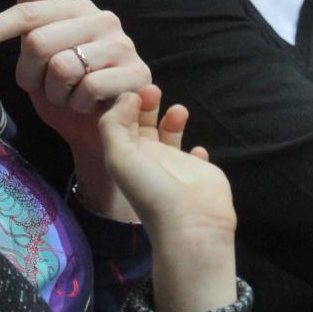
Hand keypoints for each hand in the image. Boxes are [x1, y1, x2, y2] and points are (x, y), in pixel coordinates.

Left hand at [0, 0, 150, 217]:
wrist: (100, 128)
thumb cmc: (68, 87)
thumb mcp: (40, 50)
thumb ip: (31, 9)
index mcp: (77, 8)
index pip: (28, 13)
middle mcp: (103, 19)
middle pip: (39, 42)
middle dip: (31, 75)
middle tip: (43, 87)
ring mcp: (122, 45)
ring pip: (62, 67)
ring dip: (56, 93)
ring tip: (67, 96)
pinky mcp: (137, 74)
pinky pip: (87, 88)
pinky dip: (78, 104)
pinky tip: (87, 105)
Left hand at [100, 87, 237, 311]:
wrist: (190, 223)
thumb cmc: (151, 188)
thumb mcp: (118, 154)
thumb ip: (114, 123)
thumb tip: (127, 97)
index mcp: (126, 155)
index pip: (121, 122)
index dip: (125, 103)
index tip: (134, 88)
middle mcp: (148, 159)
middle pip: (145, 124)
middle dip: (148, 104)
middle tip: (154, 89)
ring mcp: (174, 166)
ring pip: (170, 134)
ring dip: (173, 118)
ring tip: (179, 111)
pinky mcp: (199, 172)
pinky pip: (196, 155)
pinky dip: (196, 149)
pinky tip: (197, 151)